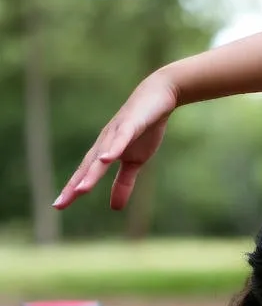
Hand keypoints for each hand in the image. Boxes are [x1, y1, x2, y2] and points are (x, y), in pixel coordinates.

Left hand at [54, 73, 178, 210]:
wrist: (158, 97)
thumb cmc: (143, 128)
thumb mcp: (135, 161)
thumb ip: (123, 183)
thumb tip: (115, 208)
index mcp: (104, 152)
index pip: (85, 174)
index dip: (72, 189)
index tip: (58, 206)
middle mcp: (104, 142)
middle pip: (87, 167)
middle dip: (74, 185)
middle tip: (60, 203)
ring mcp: (116, 132)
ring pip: (101, 155)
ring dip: (91, 172)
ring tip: (81, 190)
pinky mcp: (131, 124)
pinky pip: (121, 138)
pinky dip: (113, 148)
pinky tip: (106, 159)